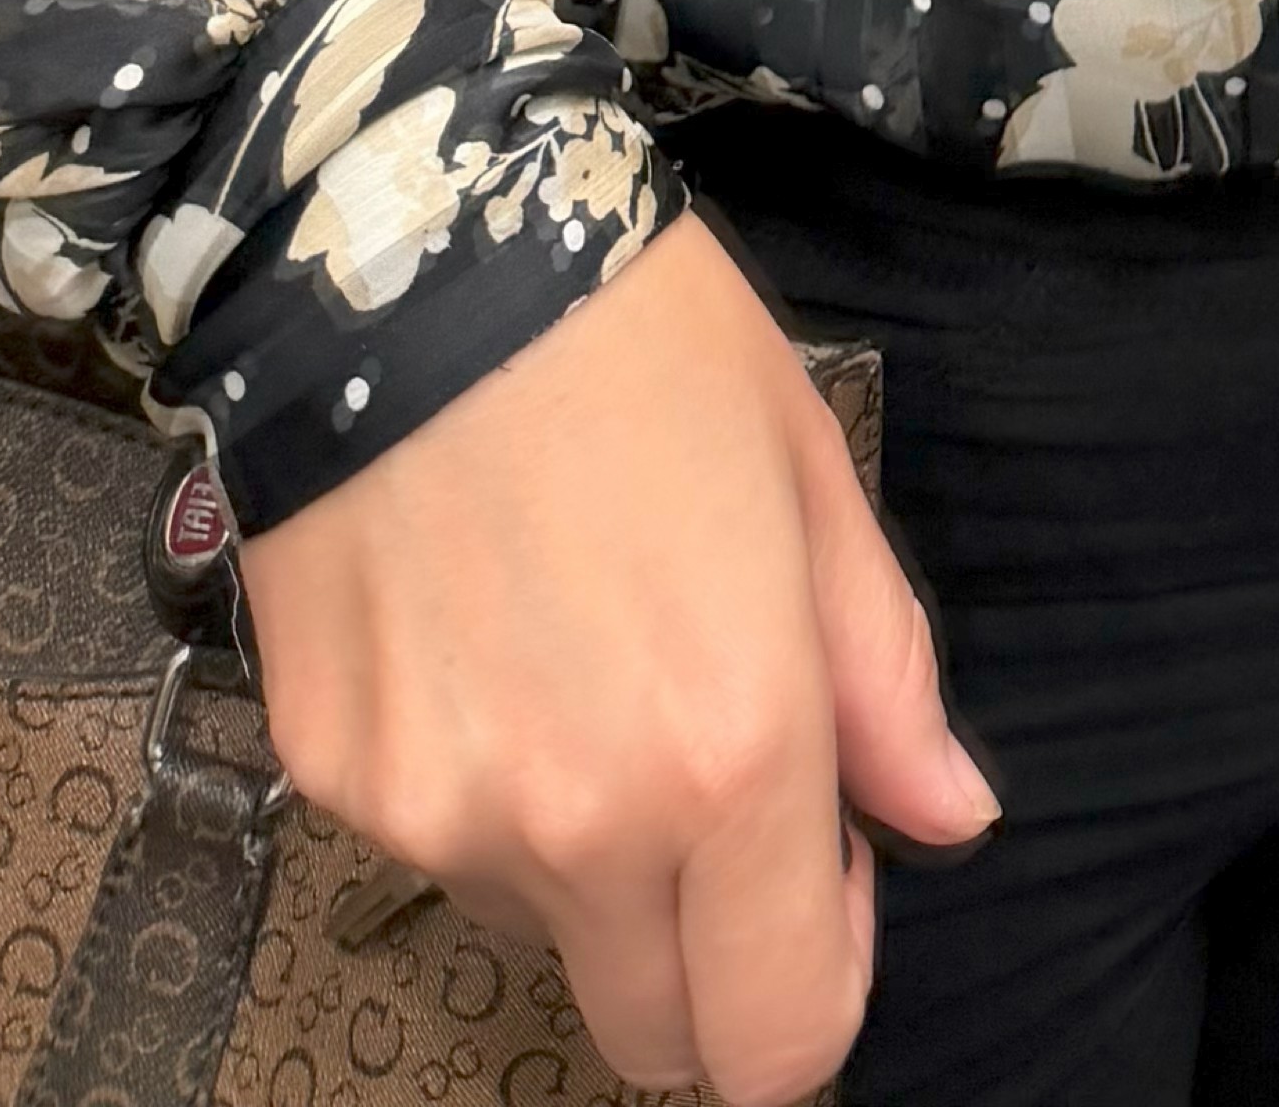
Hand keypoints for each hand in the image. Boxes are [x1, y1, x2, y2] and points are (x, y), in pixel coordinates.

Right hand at [235, 206, 999, 1106]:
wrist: (411, 250)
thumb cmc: (633, 337)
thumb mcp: (809, 473)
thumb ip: (885, 677)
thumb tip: (946, 814)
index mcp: (730, 751)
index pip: (777, 1038)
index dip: (815, 980)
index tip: (821, 866)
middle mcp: (579, 820)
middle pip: (654, 1034)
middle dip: (706, 953)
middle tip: (713, 789)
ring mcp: (438, 812)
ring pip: (542, 931)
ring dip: (585, 857)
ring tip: (586, 660)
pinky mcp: (332, 776)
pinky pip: (435, 845)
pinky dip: (477, 786)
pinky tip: (488, 636)